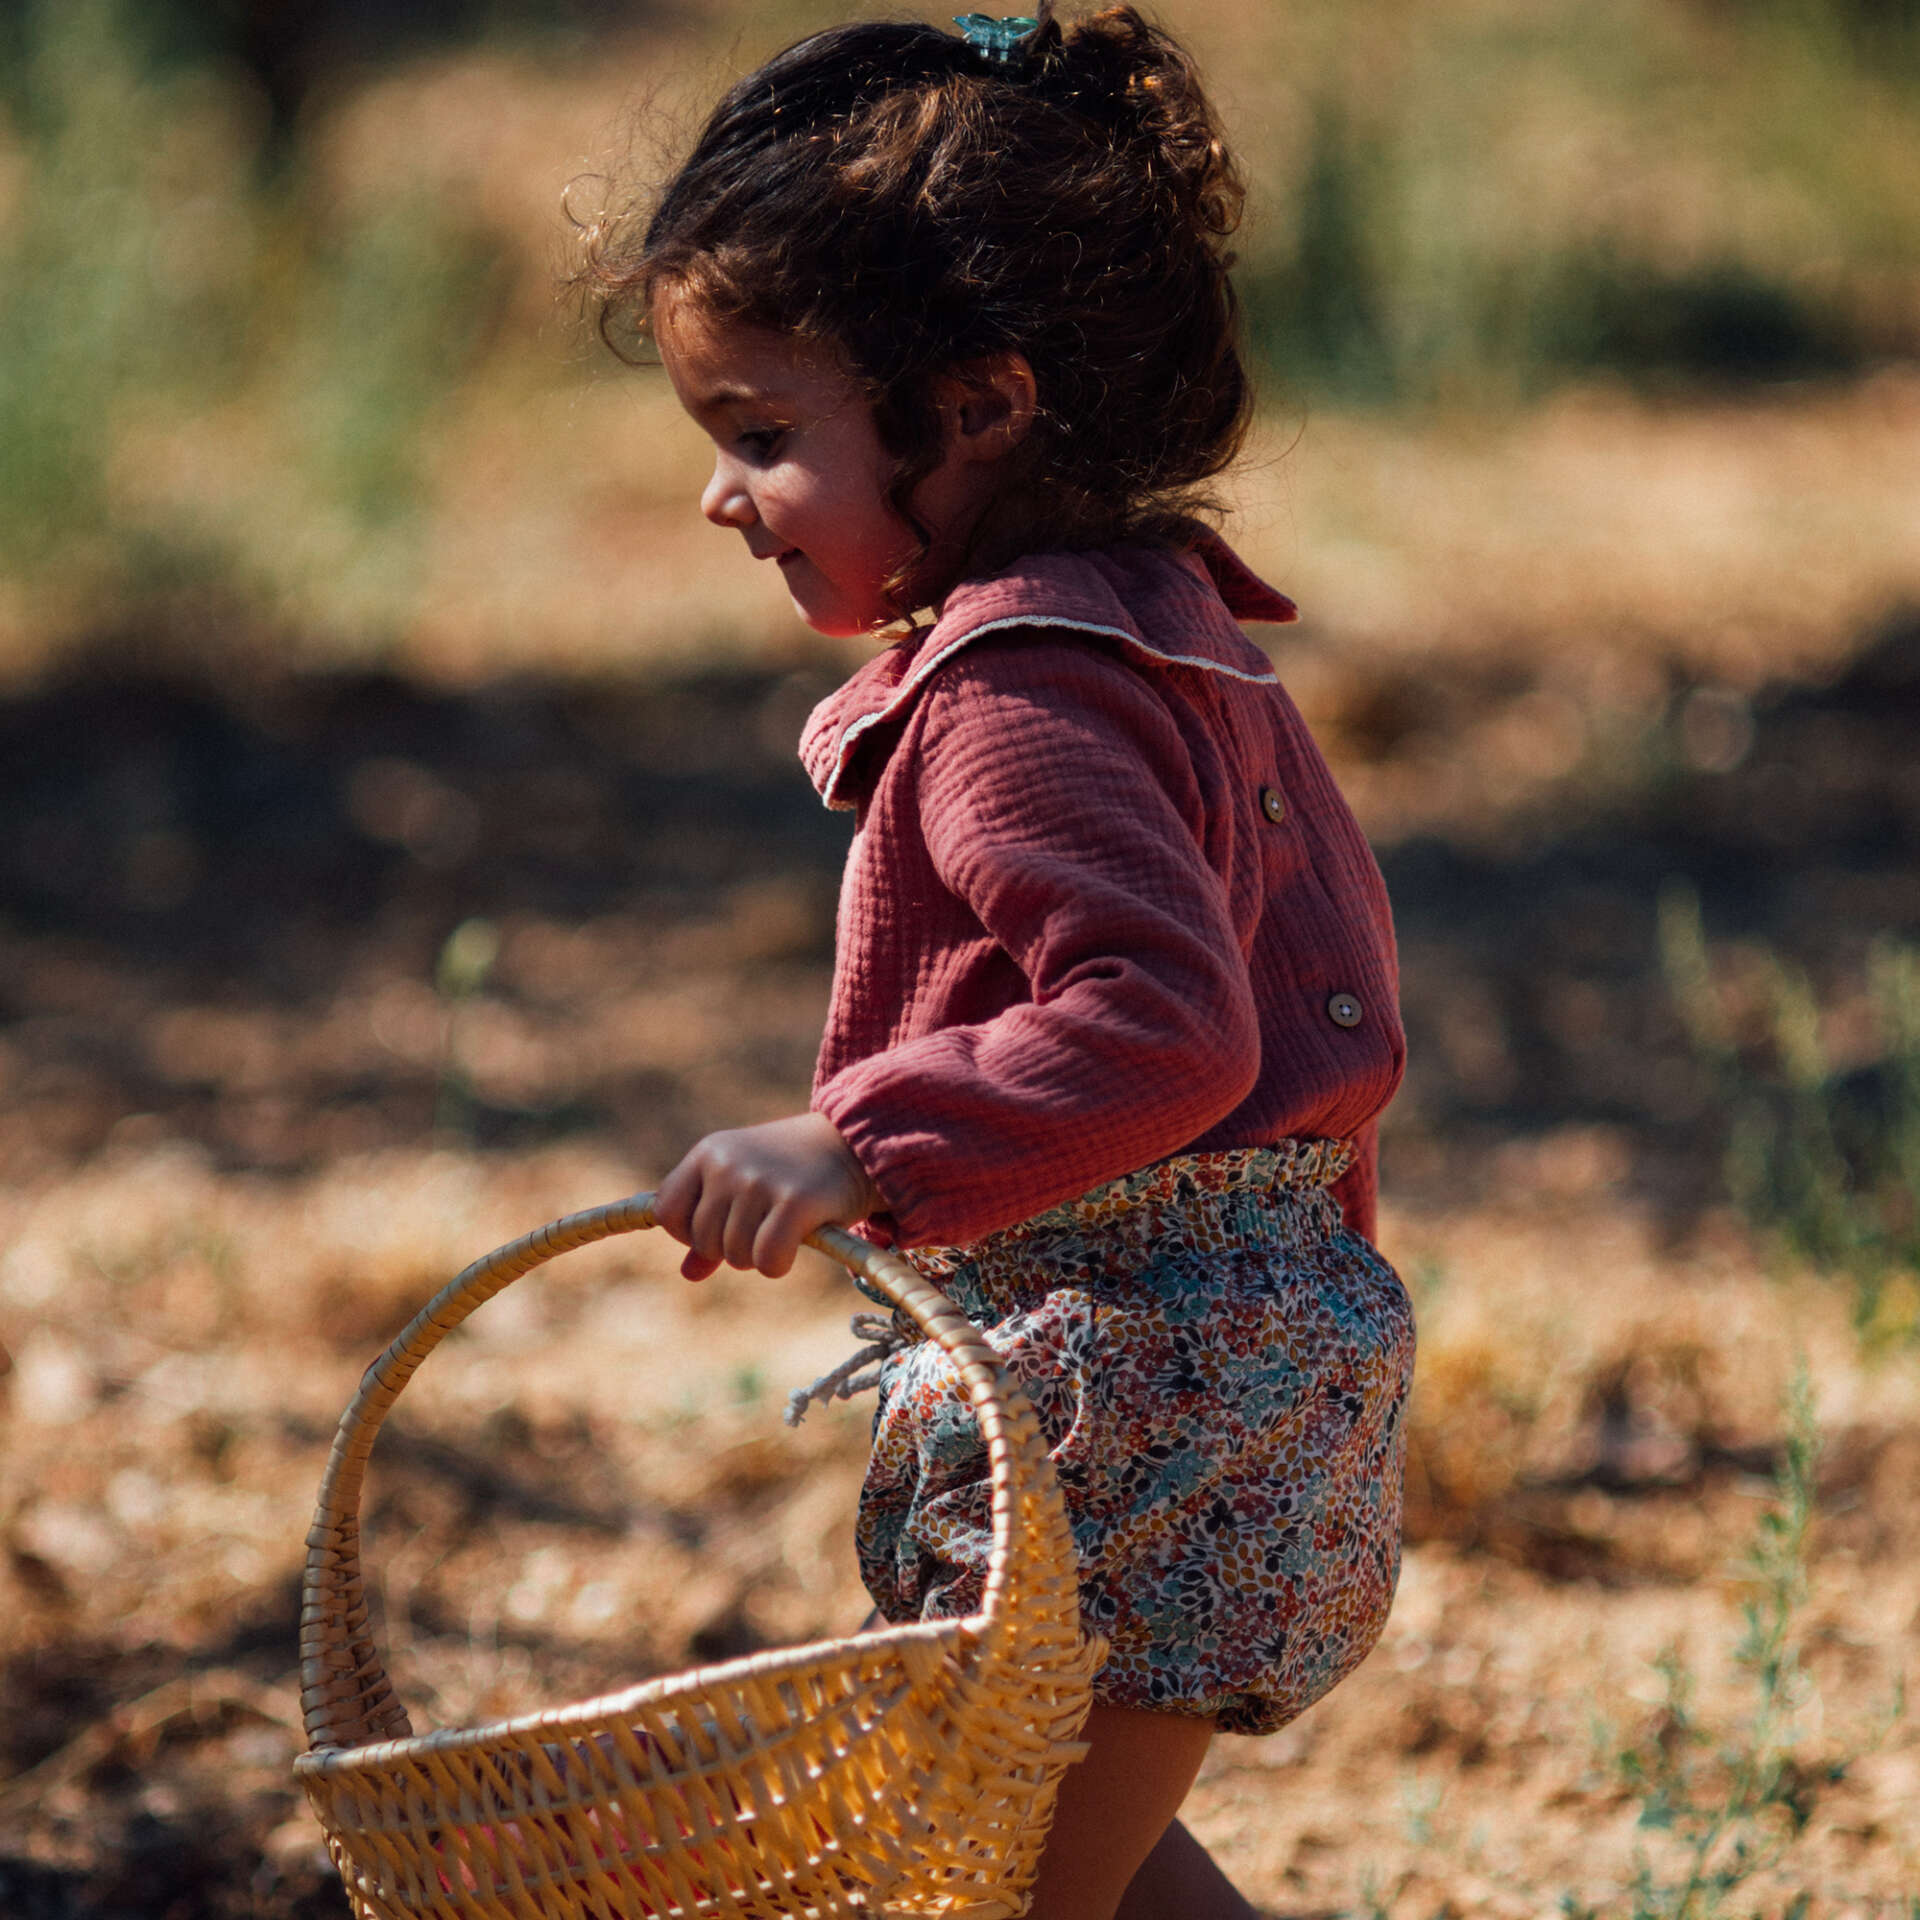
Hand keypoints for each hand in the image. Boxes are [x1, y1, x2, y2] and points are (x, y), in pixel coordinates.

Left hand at [651, 1112, 881, 1280]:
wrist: (856, 1144)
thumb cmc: (795, 1168)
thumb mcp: (745, 1183)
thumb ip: (712, 1223)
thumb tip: (687, 1274)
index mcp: (709, 1153)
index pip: (666, 1211)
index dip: (687, 1232)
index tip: (719, 1230)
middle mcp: (728, 1164)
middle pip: (703, 1241)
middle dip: (731, 1249)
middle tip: (764, 1228)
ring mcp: (759, 1182)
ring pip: (735, 1255)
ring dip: (759, 1257)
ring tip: (783, 1229)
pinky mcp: (794, 1202)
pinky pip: (767, 1260)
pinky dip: (778, 1265)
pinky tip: (794, 1247)